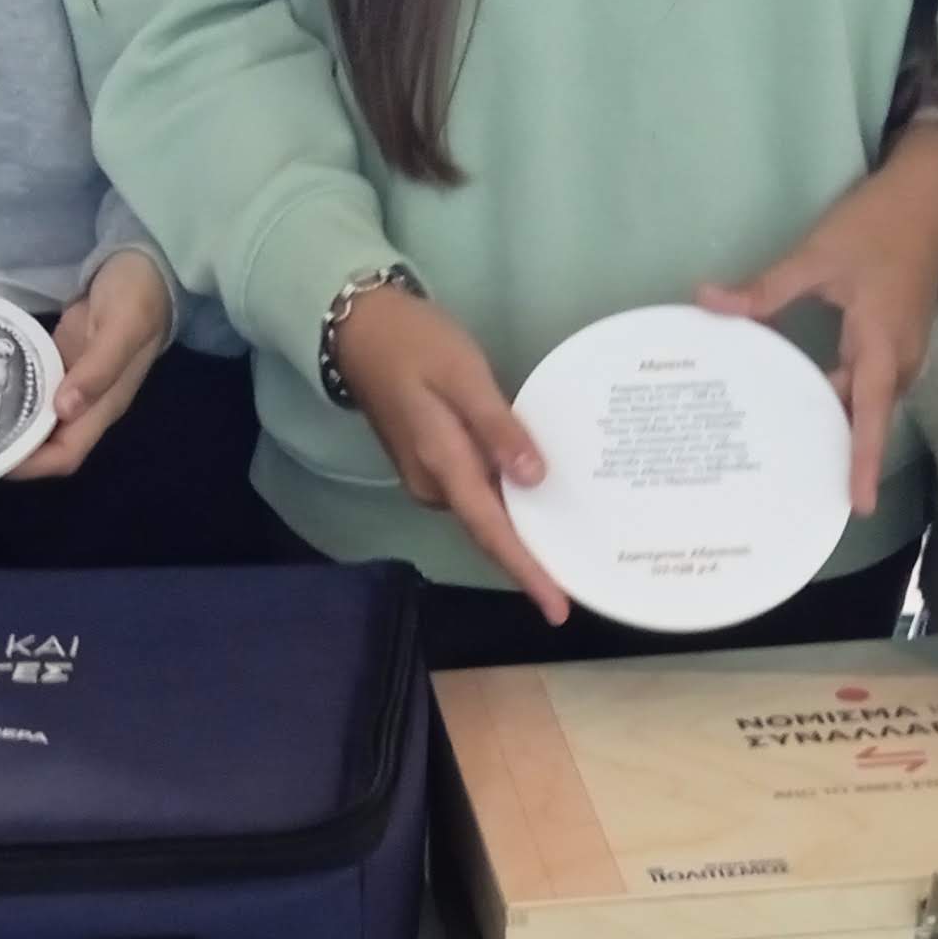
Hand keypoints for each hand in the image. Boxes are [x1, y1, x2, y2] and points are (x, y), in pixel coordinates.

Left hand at [14, 251, 175, 484]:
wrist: (146, 267)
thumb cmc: (137, 297)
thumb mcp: (122, 328)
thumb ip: (97, 369)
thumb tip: (64, 410)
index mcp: (104, 406)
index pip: (66, 455)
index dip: (32, 465)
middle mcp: (87, 405)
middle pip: (48, 447)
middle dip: (12, 453)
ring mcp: (73, 385)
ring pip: (39, 424)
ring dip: (10, 429)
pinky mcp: (62, 365)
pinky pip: (35, 394)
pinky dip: (12, 399)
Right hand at [331, 282, 561, 615]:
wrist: (359, 329)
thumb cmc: (415, 343)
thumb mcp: (464, 376)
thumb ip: (499, 428)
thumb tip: (533, 478)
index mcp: (443, 466)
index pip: (491, 531)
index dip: (526, 571)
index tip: (556, 609)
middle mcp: (433, 485)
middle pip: (489, 532)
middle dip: (531, 562)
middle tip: (579, 584)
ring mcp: (428, 477)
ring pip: (483, 514)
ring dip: (521, 532)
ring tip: (570, 546)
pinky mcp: (430, 463)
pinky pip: (476, 494)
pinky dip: (505, 504)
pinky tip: (536, 498)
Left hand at [696, 118, 937, 510]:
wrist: (932, 192)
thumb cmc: (878, 223)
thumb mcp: (816, 254)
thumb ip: (764, 289)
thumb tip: (706, 302)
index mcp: (881, 344)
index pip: (870, 415)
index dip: (864, 461)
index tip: (858, 504)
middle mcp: (899, 357)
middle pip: (866, 416)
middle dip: (840, 453)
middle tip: (797, 490)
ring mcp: (903, 349)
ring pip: (868, 400)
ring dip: (839, 424)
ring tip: (795, 458)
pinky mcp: (897, 338)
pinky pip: (870, 382)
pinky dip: (843, 398)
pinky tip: (806, 402)